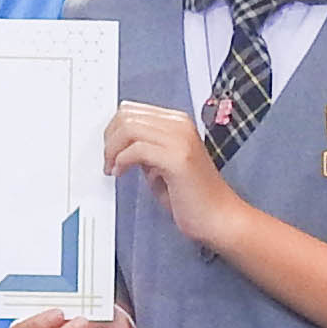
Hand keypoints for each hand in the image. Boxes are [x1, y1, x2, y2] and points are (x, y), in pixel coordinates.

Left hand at [101, 104, 247, 251]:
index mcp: (178, 122)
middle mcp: (180, 125)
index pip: (133, 109)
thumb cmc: (193, 197)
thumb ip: (145, 149)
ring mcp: (180, 140)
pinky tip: (121, 173)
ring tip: (112, 167)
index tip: (108, 148)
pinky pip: (137, 149)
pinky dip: (121, 161)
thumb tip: (119, 143)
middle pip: (128, 115)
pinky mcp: (177, 158)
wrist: (218, 217)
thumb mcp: (162, 164)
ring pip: (129, 128)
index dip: (113, 129)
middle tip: (108, 159)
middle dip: (109, 138)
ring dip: (113, 150)